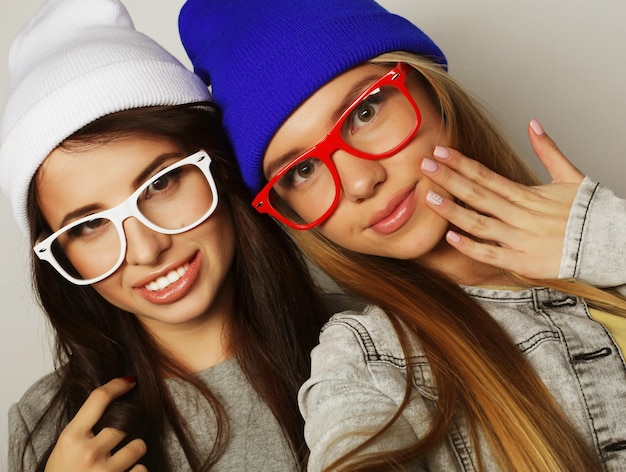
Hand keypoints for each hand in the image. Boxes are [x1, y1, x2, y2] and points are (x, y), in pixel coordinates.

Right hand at [45, 377, 146, 471]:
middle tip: (114, 443)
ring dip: (133, 453)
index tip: (129, 381)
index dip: (117, 385)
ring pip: (138, 446)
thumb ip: (84, 430)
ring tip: (117, 464)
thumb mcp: (64, 449)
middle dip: (124, 432)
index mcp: (70, 438)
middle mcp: (88, 452)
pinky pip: (141, 469)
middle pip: (124, 424)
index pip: (98, 399)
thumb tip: (113, 403)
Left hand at [421, 119, 583, 278]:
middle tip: (424, 166)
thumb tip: (533, 123)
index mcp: (528, 194)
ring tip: (429, 198)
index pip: (486, 175)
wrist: (609, 244)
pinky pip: (491, 254)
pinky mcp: (522, 261)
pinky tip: (451, 237)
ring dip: (453, 211)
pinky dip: (470, 246)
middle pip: (477, 194)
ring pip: (479, 223)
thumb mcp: (570, 176)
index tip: (440, 152)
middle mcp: (520, 214)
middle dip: (448, 179)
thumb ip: (548, 150)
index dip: (461, 163)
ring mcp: (520, 238)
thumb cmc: (588, 212)